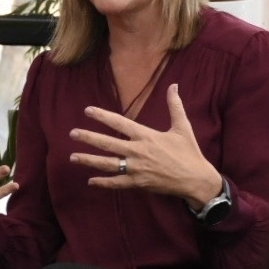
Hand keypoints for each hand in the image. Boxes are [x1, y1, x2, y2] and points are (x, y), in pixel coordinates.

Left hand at [68, 84, 221, 205]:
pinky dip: (103, 182)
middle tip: (72, 134)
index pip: (120, 123)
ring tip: (73, 157)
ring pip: (107, 164)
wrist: (195, 179)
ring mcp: (136, 169)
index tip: (87, 111)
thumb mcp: (182, 126)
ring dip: (89, 160)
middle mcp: (138, 151)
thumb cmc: (189, 152)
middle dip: (88, 138)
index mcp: (147, 136)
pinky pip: (116, 183)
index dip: (102, 116)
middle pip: (108, 143)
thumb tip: (174, 85)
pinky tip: (90, 181)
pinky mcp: (138, 183)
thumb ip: (174, 105)